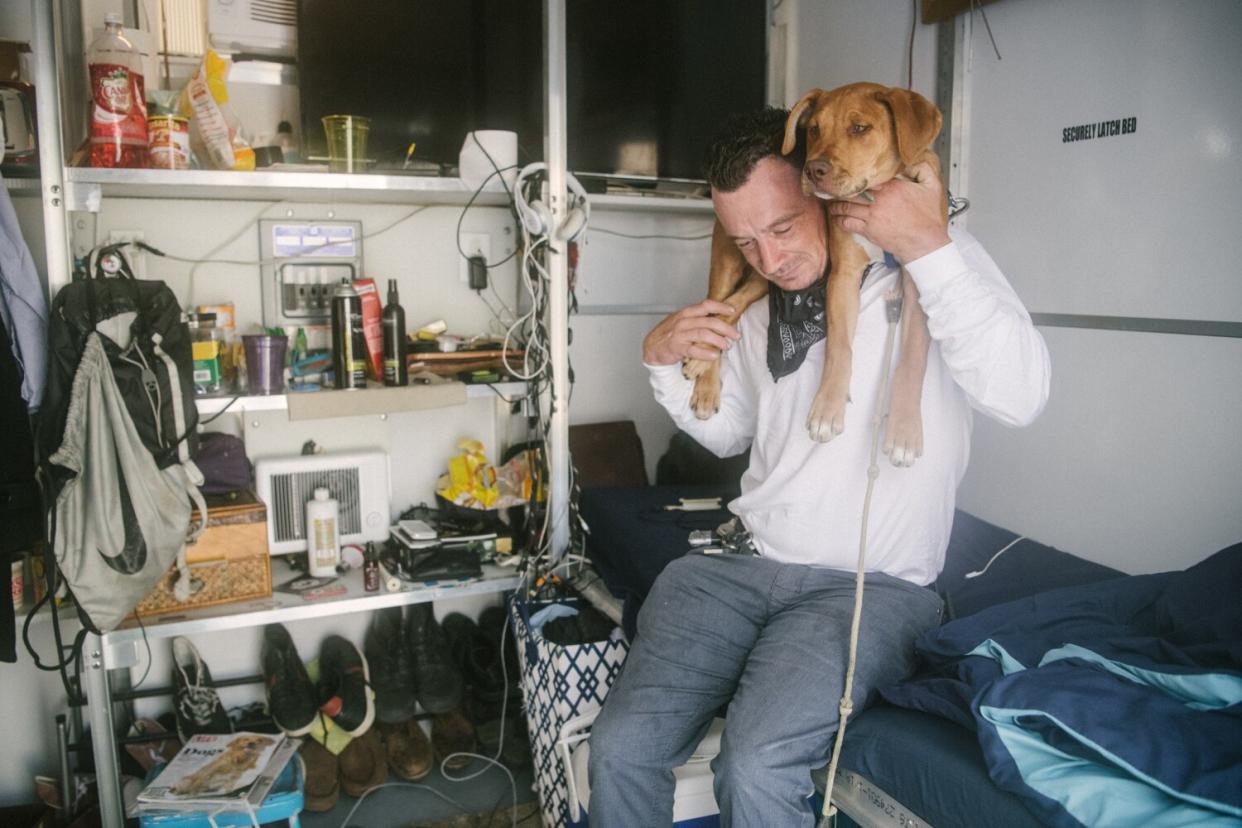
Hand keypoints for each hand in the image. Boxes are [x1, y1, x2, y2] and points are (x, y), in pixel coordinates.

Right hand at [642, 300, 740, 365]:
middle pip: (709, 321)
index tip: (732, 311)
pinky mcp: (676, 347)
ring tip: (727, 346)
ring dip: (718, 340)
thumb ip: (698, 319)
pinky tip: (714, 356)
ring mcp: (679, 334)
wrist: (651, 347)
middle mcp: (683, 321)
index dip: (720, 307)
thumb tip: (720, 320)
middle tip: (735, 335)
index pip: (706, 305)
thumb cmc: (670, 334)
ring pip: (703, 334)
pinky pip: (693, 349)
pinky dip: (705, 353)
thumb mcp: (683, 321)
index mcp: (686, 313)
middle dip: (725, 328)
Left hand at [828, 161, 950, 263]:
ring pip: (847, 206)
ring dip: (837, 205)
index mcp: (892, 186)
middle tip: (833, 189)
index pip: (868, 177)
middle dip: (842, 190)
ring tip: (832, 203)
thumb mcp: (933, 186)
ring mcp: (872, 215)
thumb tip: (910, 159)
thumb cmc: (929, 217)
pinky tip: (837, 218)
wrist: (925, 243)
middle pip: (853, 191)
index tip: (850, 176)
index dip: (857, 177)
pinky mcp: (869, 230)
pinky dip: (840, 220)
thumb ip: (922, 168)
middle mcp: (879, 199)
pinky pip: (848, 223)